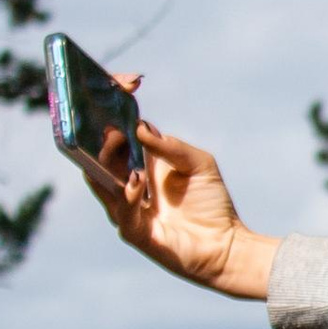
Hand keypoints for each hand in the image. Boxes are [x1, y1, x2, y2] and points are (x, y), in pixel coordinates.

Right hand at [73, 78, 278, 301]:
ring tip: (113, 141)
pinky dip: (127, 197)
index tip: (122, 83)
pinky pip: (124, 214)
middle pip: (102, 158)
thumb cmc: (212, 203)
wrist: (228, 245)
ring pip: (104, 185)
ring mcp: (129, 211)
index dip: (115, 109)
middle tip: (104, 116)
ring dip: (107, 163)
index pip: (117, 134)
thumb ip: (170, 145)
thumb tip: (141, 127)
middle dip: (99, 136)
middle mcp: (128, 186)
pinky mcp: (137, 234)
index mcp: (140, 165)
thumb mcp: (198, 163)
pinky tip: (134, 182)